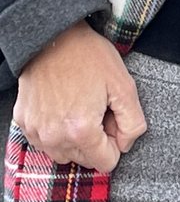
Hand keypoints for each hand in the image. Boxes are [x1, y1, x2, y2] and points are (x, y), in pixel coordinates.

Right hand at [13, 21, 145, 171]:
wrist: (54, 38)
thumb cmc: (91, 58)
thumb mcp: (125, 86)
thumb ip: (133, 123)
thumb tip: (125, 145)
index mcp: (81, 131)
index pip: (106, 163)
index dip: (117, 143)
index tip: (114, 120)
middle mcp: (54, 137)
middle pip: (85, 160)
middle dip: (97, 141)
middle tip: (100, 110)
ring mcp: (35, 132)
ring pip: (64, 154)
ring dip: (76, 140)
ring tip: (82, 107)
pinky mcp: (24, 123)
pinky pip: (45, 141)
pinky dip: (57, 131)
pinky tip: (64, 107)